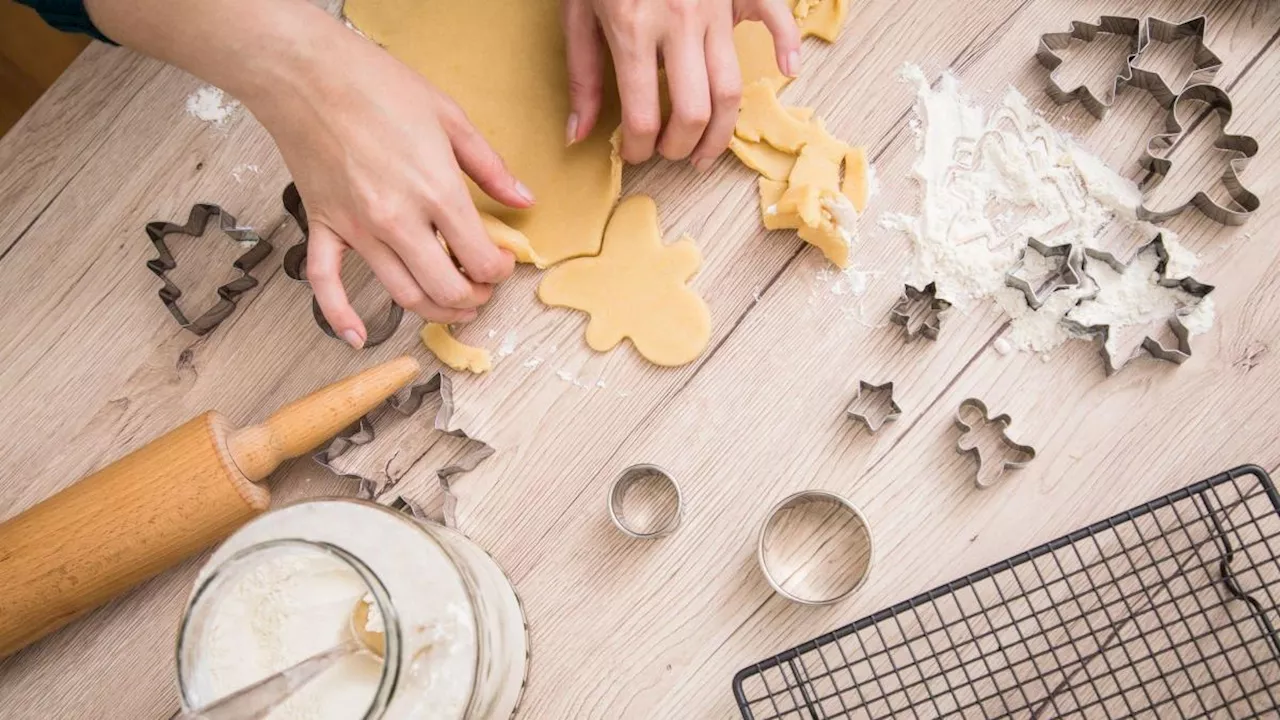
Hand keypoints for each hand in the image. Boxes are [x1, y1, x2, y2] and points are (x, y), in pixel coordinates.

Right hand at [87, 0, 530, 348]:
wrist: (305, 72)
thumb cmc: (375, 85)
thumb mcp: (450, 117)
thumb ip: (490, 167)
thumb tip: (523, 199)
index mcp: (435, 191)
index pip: (480, 256)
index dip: (500, 269)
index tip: (502, 263)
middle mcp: (397, 220)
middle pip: (445, 288)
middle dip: (473, 298)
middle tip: (482, 289)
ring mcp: (357, 228)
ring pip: (402, 294)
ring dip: (434, 310)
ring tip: (453, 305)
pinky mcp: (322, 226)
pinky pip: (326, 284)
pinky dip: (341, 316)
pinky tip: (358, 337)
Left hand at [562, 0, 800, 169]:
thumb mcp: (577, 13)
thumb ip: (582, 75)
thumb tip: (578, 134)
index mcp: (631, 30)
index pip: (642, 115)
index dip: (639, 148)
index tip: (634, 154)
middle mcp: (677, 23)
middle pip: (695, 111)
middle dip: (682, 147)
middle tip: (670, 153)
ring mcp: (711, 9)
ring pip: (731, 88)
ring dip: (721, 131)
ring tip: (706, 149)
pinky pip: (774, 19)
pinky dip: (788, 46)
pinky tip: (788, 70)